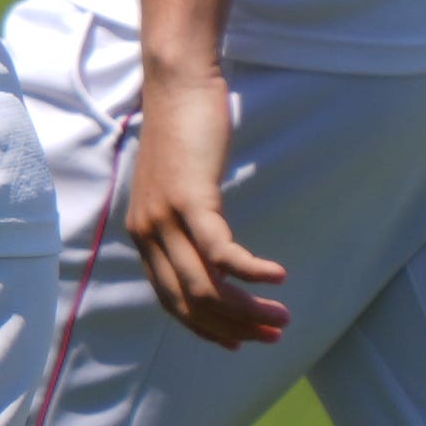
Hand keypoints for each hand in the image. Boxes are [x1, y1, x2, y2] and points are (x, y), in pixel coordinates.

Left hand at [121, 63, 289, 346]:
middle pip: (190, 304)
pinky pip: (222, 252)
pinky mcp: (190, 200)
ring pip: (206, 287)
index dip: (206, 329)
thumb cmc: (184, 130)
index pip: (171, 303)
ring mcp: (166, 219)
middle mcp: (148, 234)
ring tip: (282, 316)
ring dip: (248, 309)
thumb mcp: (179, 184)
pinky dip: (252, 271)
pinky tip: (278, 277)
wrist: (176, 83)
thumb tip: (213, 253)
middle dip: (234, 328)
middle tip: (273, 334)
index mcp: (144, 235)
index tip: (238, 342)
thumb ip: (186, 221)